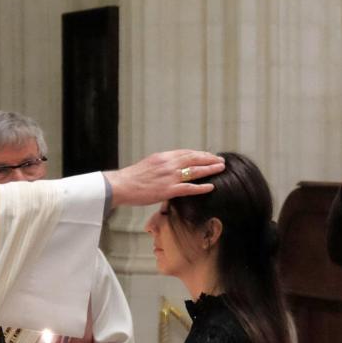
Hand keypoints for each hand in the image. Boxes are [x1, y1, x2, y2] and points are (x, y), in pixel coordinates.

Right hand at [104, 150, 224, 207]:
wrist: (120, 185)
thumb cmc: (130, 178)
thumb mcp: (147, 165)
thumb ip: (160, 165)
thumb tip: (169, 167)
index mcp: (162, 157)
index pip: (186, 152)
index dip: (199, 153)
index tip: (208, 155)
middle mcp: (168, 164)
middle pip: (194, 158)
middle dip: (209, 159)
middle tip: (221, 160)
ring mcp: (169, 177)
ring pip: (195, 171)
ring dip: (210, 169)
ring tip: (221, 169)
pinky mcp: (168, 190)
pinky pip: (189, 188)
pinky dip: (201, 187)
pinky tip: (211, 186)